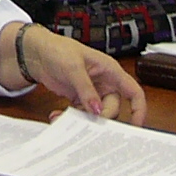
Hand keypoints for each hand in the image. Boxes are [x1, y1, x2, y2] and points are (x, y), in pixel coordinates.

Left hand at [10, 25, 146, 124]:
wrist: (36, 52)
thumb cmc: (57, 49)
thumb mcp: (73, 68)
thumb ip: (86, 90)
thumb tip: (97, 110)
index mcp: (110, 71)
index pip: (134, 92)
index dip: (138, 109)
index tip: (135, 126)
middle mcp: (104, 83)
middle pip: (113, 108)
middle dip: (101, 117)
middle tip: (87, 124)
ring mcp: (92, 92)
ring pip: (96, 113)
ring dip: (83, 120)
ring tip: (65, 119)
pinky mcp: (78, 97)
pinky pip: (80, 113)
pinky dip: (70, 117)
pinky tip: (57, 116)